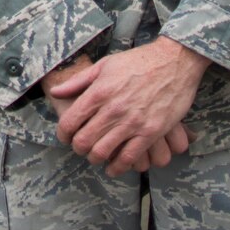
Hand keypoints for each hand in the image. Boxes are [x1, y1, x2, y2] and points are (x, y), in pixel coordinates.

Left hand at [47, 37, 209, 175]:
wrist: (174, 61)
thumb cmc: (138, 61)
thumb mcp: (104, 65)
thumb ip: (78, 81)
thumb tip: (55, 92)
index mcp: (98, 92)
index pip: (69, 122)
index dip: (62, 134)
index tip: (65, 136)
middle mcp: (112, 109)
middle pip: (83, 141)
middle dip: (78, 148)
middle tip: (81, 147)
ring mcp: (132, 122)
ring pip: (103, 152)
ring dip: (95, 158)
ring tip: (96, 156)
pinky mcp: (151, 132)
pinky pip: (129, 158)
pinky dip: (118, 167)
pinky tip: (114, 168)